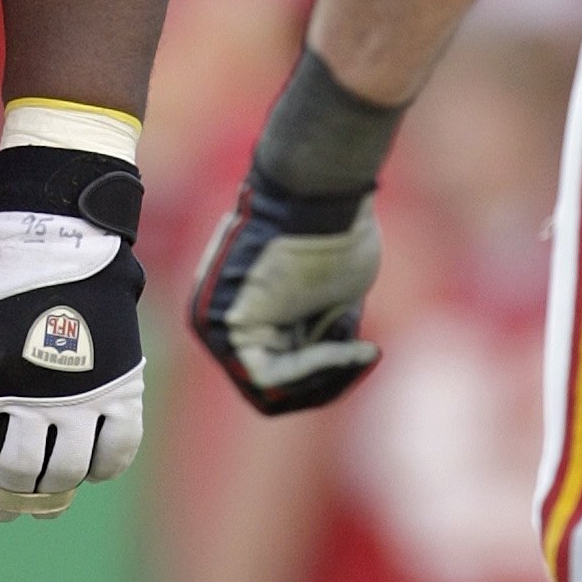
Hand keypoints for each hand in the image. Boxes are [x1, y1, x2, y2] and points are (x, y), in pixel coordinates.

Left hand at [0, 140, 143, 519]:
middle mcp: (32, 390)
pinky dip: (101, 466)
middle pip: (16, 472)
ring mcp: (82, 391)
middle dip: (2, 493)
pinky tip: (86, 462)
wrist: (62, 224)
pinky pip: (117, 449)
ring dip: (50, 491)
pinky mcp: (123, 385)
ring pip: (66, 471)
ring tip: (42, 493)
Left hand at [187, 169, 380, 415]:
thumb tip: (337, 361)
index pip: (278, 371)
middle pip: (273, 386)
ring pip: (270, 387)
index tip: (367, 353)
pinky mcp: (224, 326)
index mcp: (240, 309)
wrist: (324, 194)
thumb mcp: (335, 294)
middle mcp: (218, 320)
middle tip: (365, 357)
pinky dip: (314, 367)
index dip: (327, 373)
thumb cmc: (335, 232)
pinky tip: (344, 348)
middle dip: (327, 380)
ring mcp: (215, 325)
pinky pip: (268, 374)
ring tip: (360, 350)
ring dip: (325, 375)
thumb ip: (323, 330)